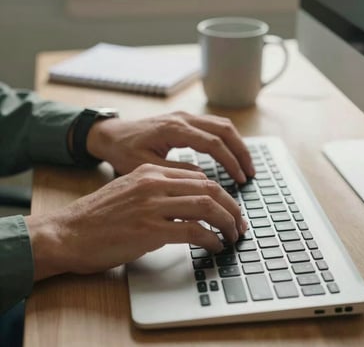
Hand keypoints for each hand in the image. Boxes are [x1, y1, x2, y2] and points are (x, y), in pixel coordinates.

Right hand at [26, 164, 246, 280]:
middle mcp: (154, 183)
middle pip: (208, 188)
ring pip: (206, 206)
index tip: (229, 208)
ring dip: (226, 222)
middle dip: (231, 207)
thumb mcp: (130, 191)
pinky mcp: (149, 230)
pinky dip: (210, 239)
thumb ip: (158, 192)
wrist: (68, 232)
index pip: (199, 177)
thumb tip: (188, 204)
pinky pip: (193, 231)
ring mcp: (152, 205)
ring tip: (233, 235)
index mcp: (150, 172)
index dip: (221, 193)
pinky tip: (214, 246)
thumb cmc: (98, 216)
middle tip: (240, 223)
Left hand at [86, 111, 254, 182]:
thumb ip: (175, 172)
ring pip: (221, 124)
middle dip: (241, 151)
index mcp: (174, 129)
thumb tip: (203, 179)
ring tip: (245, 165)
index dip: (230, 162)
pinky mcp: (184, 119)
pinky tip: (230, 154)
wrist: (111, 135)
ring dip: (237, 144)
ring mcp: (184, 116)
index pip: (213, 143)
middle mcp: (183, 118)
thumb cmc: (124, 151)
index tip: (240, 179)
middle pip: (224, 129)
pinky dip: (227, 139)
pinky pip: (213, 125)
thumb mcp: (146, 167)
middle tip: (250, 173)